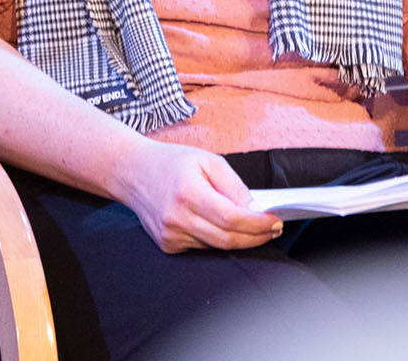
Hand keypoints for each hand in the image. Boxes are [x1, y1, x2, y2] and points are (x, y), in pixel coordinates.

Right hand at [110, 140, 282, 252]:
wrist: (132, 172)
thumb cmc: (171, 162)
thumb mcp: (208, 160)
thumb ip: (233, 185)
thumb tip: (255, 209)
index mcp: (188, 192)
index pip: (231, 218)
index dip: (258, 224)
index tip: (276, 221)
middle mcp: (177, 217)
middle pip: (227, 239)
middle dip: (256, 237)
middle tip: (273, 229)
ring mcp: (170, 234)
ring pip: (216, 246)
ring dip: (239, 238)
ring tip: (252, 225)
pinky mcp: (168, 244)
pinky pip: (202, 246)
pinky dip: (217, 238)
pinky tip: (218, 224)